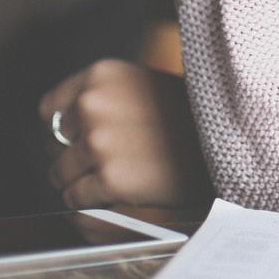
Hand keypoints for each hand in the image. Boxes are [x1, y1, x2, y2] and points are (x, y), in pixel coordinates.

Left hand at [37, 58, 212, 209]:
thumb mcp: (142, 85)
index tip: (79, 141)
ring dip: (81, 183)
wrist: (228, 139)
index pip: (50, 108)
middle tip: (107, 164)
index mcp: (101, 75)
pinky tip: (118, 195)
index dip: (66, 129)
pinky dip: (92, 203)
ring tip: (114, 181)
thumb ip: (103, 97)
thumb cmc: (188, 115)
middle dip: (74, 158)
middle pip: (54, 144)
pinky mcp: (109, 178)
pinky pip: (76, 199)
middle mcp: (93, 103)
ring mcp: (99, 141)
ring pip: (61, 175)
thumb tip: (66, 127)